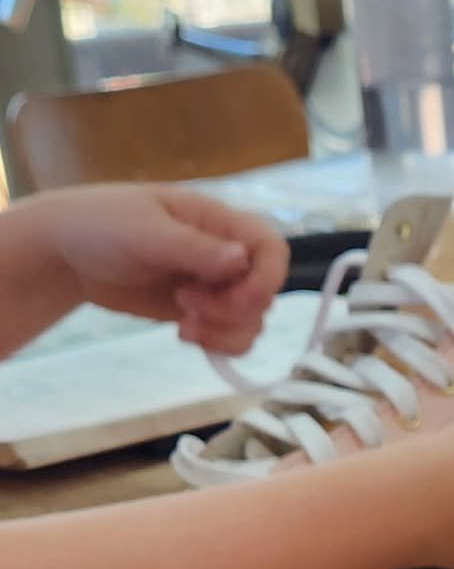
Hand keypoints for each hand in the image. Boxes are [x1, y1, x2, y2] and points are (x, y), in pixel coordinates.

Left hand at [20, 183, 288, 354]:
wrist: (66, 251)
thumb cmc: (102, 225)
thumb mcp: (146, 232)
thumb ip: (195, 248)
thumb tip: (243, 258)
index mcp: (221, 224)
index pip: (272, 251)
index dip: (266, 280)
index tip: (236, 299)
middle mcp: (227, 256)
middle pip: (265, 294)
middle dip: (230, 310)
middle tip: (185, 305)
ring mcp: (215, 287)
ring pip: (252, 321)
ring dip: (224, 332)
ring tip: (182, 325)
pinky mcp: (200, 313)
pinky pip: (230, 337)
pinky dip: (217, 344)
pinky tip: (183, 335)